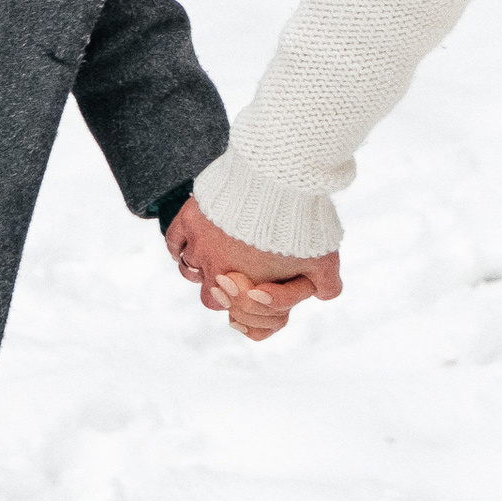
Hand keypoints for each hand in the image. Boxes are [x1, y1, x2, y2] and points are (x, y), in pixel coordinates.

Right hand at [161, 193, 341, 344]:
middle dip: (222, 290)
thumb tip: (325, 295)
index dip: (246, 309)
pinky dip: (180, 246)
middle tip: (236, 273)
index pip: (236, 317)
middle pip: (209, 298)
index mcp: (247, 292)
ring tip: (217, 252)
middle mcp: (218, 274)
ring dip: (201, 267)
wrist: (279, 182)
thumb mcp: (325, 261)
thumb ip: (327, 285)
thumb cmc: (302, 226)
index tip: (253, 292)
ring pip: (189, 270)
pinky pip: (174, 242)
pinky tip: (194, 240)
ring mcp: (200, 247)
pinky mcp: (190, 220)